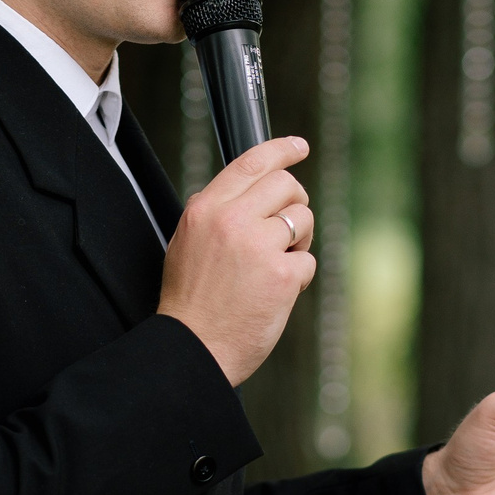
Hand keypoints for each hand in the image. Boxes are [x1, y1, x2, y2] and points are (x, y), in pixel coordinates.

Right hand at [157, 136, 315, 386]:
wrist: (193, 348)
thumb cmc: (191, 301)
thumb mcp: (187, 243)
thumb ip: (215, 213)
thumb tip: (246, 192)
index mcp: (206, 209)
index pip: (251, 162)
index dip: (281, 149)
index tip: (299, 147)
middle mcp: (232, 220)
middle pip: (286, 185)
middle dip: (296, 202)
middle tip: (290, 228)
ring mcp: (259, 246)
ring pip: (304, 219)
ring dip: (299, 240)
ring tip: (276, 265)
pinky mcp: (283, 275)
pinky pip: (308, 260)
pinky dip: (298, 277)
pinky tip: (275, 293)